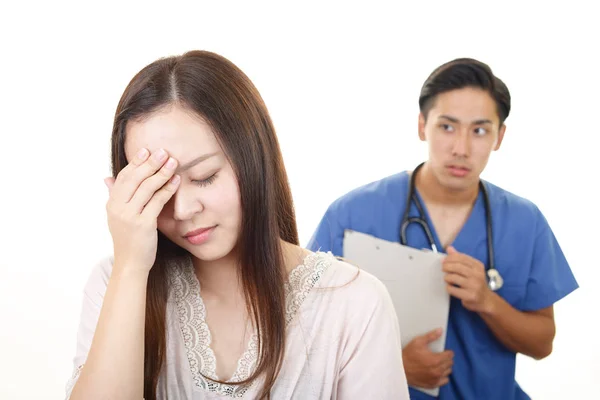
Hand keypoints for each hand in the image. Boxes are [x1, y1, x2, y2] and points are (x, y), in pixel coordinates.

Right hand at [104, 148, 179, 272]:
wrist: (131, 264)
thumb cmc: (129, 240)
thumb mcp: (118, 217)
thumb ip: (115, 196)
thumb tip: (108, 178)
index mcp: (112, 204)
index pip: (124, 177)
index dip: (135, 163)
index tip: (146, 150)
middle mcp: (118, 209)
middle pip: (134, 179)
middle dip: (149, 163)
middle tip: (163, 151)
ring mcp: (129, 216)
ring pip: (147, 188)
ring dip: (161, 173)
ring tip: (173, 162)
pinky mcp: (143, 225)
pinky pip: (157, 202)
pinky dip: (167, 189)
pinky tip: (176, 181)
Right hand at [402, 328, 453, 388]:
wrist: (400, 369)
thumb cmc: (408, 355)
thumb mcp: (418, 342)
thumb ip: (431, 336)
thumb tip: (440, 331)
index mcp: (435, 359)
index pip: (450, 355)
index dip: (448, 351)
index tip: (445, 351)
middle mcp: (437, 370)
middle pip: (450, 363)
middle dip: (447, 359)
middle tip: (440, 356)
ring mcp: (435, 378)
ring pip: (448, 372)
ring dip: (445, 367)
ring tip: (438, 363)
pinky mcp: (432, 384)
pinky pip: (444, 381)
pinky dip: (443, 376)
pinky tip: (437, 372)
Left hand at [443, 246, 493, 312]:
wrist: (486, 300)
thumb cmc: (476, 282)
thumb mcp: (472, 269)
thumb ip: (460, 259)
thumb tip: (449, 248)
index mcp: (478, 266)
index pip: (461, 257)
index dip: (450, 258)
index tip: (444, 260)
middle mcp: (477, 275)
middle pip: (457, 266)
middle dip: (446, 266)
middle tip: (443, 268)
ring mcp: (474, 286)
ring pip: (453, 277)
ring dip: (447, 277)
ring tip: (447, 279)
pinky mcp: (469, 296)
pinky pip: (452, 289)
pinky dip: (448, 287)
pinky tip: (451, 287)